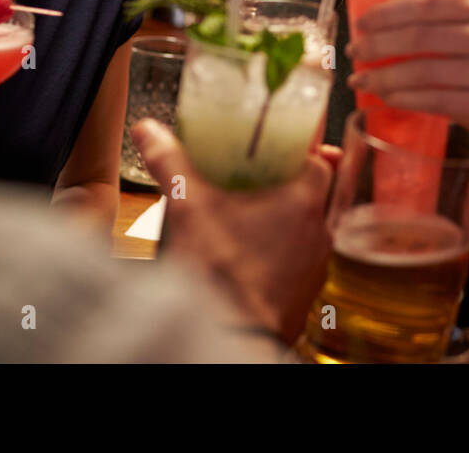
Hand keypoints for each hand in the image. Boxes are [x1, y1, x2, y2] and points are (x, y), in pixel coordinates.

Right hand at [131, 119, 335, 344]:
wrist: (230, 336)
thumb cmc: (220, 273)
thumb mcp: (188, 207)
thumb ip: (170, 163)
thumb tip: (149, 131)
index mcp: (304, 202)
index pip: (319, 163)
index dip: (301, 153)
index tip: (280, 149)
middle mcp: (319, 233)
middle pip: (313, 197)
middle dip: (287, 188)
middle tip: (258, 182)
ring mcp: (315, 267)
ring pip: (306, 233)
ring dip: (284, 225)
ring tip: (250, 220)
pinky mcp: (304, 295)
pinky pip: (298, 265)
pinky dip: (280, 258)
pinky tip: (251, 258)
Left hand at [346, 0, 468, 156]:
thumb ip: (450, 27)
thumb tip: (386, 29)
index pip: (427, 4)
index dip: (387, 12)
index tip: (361, 22)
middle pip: (419, 35)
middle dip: (378, 45)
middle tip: (354, 53)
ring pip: (423, 69)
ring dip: (384, 76)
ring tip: (361, 81)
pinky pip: (435, 100)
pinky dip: (404, 99)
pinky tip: (386, 100)